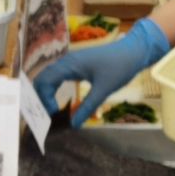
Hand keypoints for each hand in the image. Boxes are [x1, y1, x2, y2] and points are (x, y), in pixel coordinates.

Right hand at [33, 18, 169, 127]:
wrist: (134, 51)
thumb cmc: (119, 67)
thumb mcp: (103, 90)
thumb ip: (87, 107)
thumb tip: (73, 124)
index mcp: (70, 65)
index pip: (45, 81)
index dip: (44, 98)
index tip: (53, 114)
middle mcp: (67, 61)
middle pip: (43, 78)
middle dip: (41, 96)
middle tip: (45, 114)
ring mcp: (72, 61)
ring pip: (50, 76)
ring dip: (46, 92)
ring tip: (50, 109)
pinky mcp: (78, 64)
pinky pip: (59, 75)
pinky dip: (54, 87)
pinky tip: (58, 99)